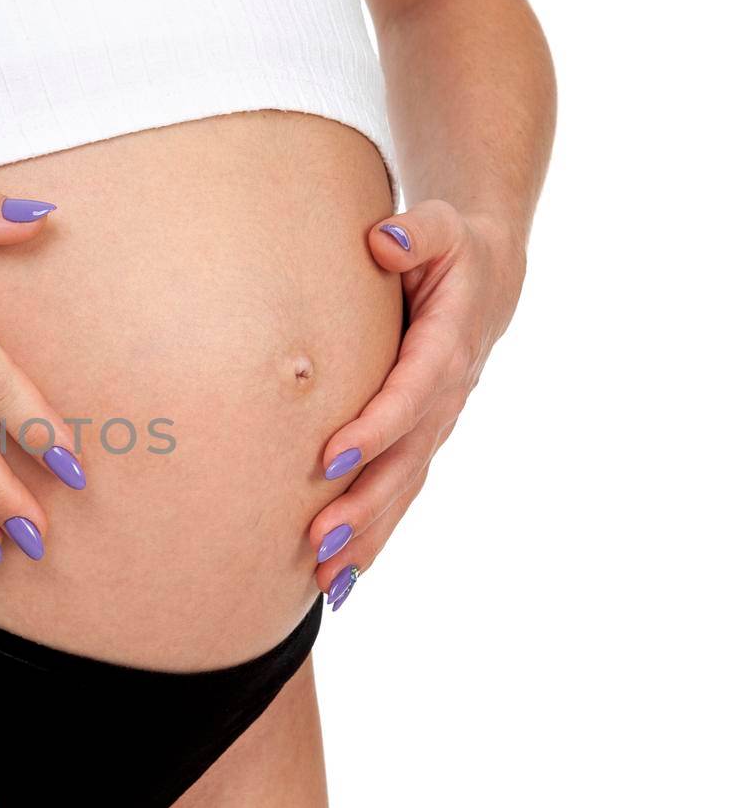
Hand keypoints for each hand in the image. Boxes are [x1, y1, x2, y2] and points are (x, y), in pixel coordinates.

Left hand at [309, 199, 526, 606]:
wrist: (488, 278)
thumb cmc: (449, 250)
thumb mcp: (440, 228)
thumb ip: (416, 232)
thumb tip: (385, 241)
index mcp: (446, 347)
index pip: (409, 395)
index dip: (375, 428)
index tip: (331, 456)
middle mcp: (445, 396)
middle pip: (404, 460)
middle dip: (363, 504)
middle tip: (319, 539)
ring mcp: (437, 426)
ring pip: (403, 490)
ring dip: (366, 536)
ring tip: (325, 578)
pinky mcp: (423, 443)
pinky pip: (401, 496)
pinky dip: (375, 539)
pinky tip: (343, 580)